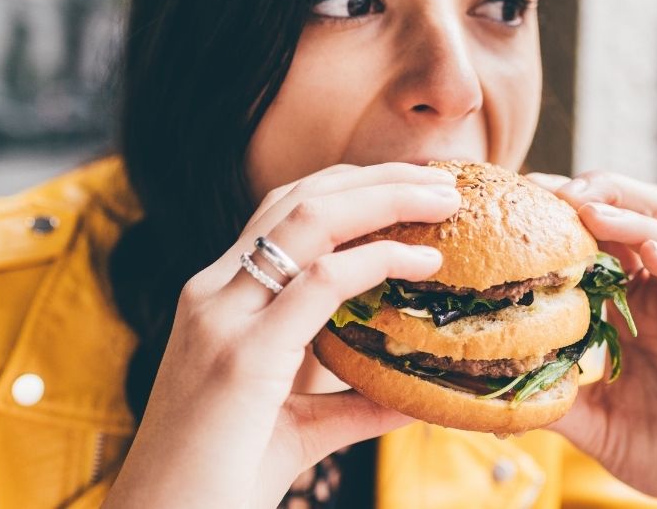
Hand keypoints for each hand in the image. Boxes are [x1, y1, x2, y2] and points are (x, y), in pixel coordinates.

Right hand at [105, 163, 460, 508]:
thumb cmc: (221, 481)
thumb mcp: (297, 427)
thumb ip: (351, 402)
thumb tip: (413, 395)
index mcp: (217, 300)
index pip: (281, 212)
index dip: (348, 186)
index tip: (410, 186)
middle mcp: (212, 294)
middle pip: (298, 197)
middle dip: (376, 177)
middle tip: (442, 178)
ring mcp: (222, 318)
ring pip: (308, 219)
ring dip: (384, 197)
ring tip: (443, 198)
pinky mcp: (242, 354)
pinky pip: (320, 282)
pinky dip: (379, 260)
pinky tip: (423, 262)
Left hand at [526, 171, 656, 508]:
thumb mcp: (593, 423)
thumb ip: (552, 397)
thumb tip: (488, 381)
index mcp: (636, 306)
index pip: (603, 238)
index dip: (568, 210)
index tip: (523, 194)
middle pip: (643, 217)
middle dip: (602, 192)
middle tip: (556, 190)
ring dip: (633, 222)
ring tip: (592, 209)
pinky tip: (655, 257)